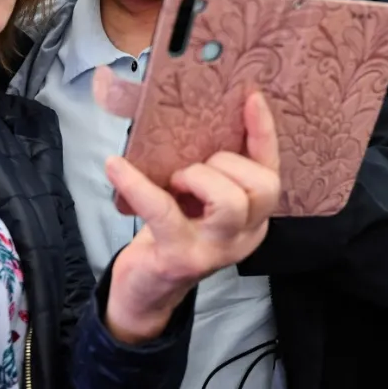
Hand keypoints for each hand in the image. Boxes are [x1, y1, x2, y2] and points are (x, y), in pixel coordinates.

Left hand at [104, 93, 280, 343]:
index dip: (264, 133)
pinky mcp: (180, 257)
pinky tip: (115, 166)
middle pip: (261, 187)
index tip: (250, 97)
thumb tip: (186, 110)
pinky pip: (163, 211)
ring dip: (198, 177)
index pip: (272, 171)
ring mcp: (215, 250)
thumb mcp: (198, 200)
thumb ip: (207, 166)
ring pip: (231, 202)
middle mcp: (245, 235)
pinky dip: (136, 183)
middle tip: (190, 170)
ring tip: (174, 180)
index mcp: (254, 217)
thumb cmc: (173, 231)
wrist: (147, 291)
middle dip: (226, 163)